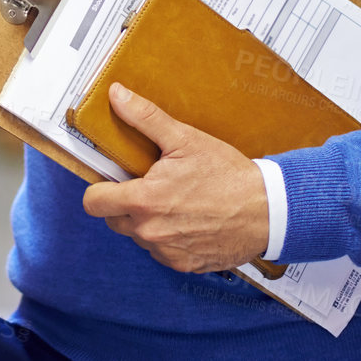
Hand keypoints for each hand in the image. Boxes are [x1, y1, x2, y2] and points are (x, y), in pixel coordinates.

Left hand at [81, 83, 269, 273]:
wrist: (267, 210)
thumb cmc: (228, 175)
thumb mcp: (184, 139)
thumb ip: (145, 118)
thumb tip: (117, 95)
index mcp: (144, 201)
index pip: (93, 203)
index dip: (99, 189)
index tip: (112, 181)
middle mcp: (150, 232)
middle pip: (114, 220)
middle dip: (125, 204)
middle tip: (150, 186)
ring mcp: (166, 252)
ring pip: (138, 236)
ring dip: (147, 222)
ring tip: (174, 201)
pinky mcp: (183, 265)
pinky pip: (161, 252)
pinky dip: (168, 238)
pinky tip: (188, 220)